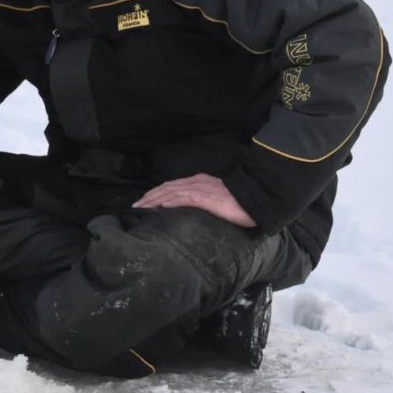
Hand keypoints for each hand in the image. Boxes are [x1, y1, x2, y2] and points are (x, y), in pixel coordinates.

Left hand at [133, 173, 256, 227]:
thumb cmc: (240, 201)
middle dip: (149, 196)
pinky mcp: (207, 198)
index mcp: (199, 182)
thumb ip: (203, 201)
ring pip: (172, 192)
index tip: (143, 201)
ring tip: (142, 207)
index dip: (156, 193)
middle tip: (135, 206)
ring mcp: (201, 189)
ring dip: (154, 200)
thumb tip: (190, 210)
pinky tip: (161, 206)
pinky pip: (185, 199)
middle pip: (167, 188)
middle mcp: (197, 183)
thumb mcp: (217, 198)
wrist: (257, 198)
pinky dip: (171, 201)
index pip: (172, 186)